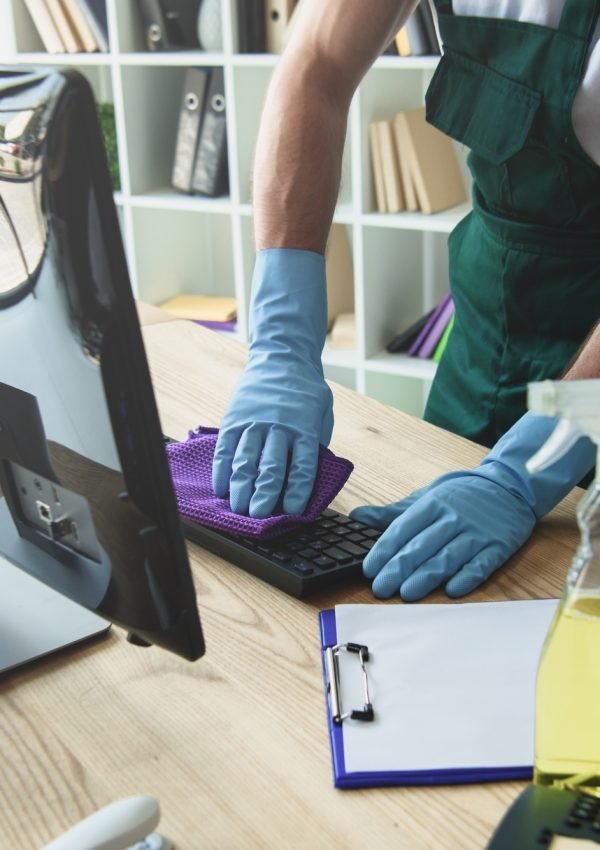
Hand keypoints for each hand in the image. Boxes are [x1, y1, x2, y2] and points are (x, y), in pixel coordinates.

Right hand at [212, 249, 332, 517]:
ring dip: (240, 487)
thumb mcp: (321, 415)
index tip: (292, 512)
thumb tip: (308, 480)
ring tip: (238, 508)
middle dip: (264, 495)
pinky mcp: (234, 419)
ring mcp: (254, 423)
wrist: (282, 358)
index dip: (296, 491)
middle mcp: (279, 427)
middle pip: (270, 467)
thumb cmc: (305, 393)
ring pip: (245, 460)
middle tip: (258, 517)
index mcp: (305, 429)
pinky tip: (221, 488)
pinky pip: (225, 449)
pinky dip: (222, 470)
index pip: (302, 466)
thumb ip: (315, 444)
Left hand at [351, 412, 595, 600]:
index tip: (369, 569)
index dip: (384, 550)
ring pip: (447, 557)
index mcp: (432, 504)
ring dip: (426, 576)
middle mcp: (453, 518)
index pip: (403, 529)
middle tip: (380, 588)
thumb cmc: (462, 495)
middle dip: (398, 568)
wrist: (510, 486)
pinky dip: (467, 577)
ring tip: (407, 593)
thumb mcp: (426, 497)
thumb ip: (393, 513)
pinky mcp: (498, 546)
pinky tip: (453, 590)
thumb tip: (358, 517)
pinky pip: (481, 564)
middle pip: (422, 546)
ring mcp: (476, 533)